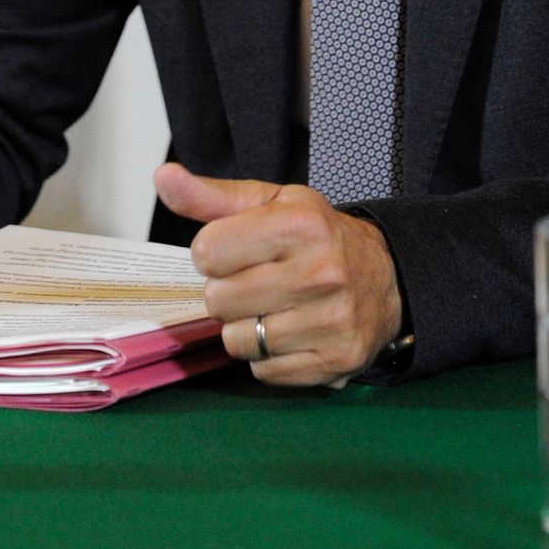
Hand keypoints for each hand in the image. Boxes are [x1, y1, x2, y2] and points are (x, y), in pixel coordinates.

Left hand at [154, 162, 403, 387]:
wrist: (385, 276)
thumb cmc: (317, 235)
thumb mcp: (271, 203)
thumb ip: (212, 195)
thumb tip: (163, 178)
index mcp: (300, 224)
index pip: (207, 252)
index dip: (213, 252)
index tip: (236, 249)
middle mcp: (320, 272)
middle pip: (217, 300)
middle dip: (227, 291)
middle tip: (256, 279)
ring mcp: (331, 321)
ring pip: (236, 340)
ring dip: (245, 326)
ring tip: (273, 306)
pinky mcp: (335, 361)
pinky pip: (263, 370)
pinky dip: (267, 355)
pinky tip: (291, 331)